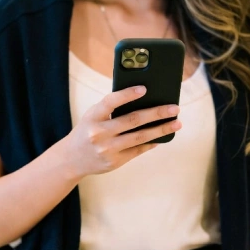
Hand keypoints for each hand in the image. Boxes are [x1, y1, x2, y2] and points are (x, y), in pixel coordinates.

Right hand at [62, 85, 180, 178]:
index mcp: (93, 116)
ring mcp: (107, 149)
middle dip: (157, 113)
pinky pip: (138, 150)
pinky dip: (152, 142)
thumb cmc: (88, 130)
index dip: (127, 94)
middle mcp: (99, 133)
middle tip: (175, 108)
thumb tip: (145, 98)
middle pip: (133, 120)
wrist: (72, 159)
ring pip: (140, 137)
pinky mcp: (115, 161)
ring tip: (177, 123)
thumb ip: (112, 108)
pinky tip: (163, 136)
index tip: (144, 88)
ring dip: (161, 129)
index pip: (111, 102)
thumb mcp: (93, 116)